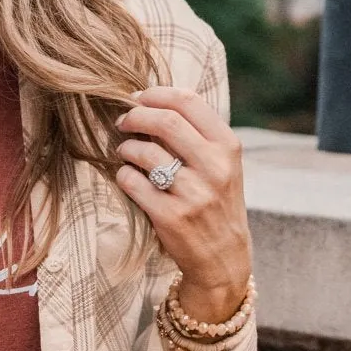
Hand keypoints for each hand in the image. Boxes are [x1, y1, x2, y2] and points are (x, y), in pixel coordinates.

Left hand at [115, 85, 252, 323]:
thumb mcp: (222, 164)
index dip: (156, 94)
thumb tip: (150, 101)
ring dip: (126, 147)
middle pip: (165, 121)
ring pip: (144, 152)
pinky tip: (127, 176)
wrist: (223, 256)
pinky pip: (132, 182)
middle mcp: (214, 168)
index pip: (188, 101)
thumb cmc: (216, 201)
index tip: (138, 98)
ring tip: (125, 151)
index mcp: (228, 147)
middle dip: (135, 116)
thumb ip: (196, 134)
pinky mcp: (170, 216)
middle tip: (122, 121)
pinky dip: (123, 174)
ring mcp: (193, 193)